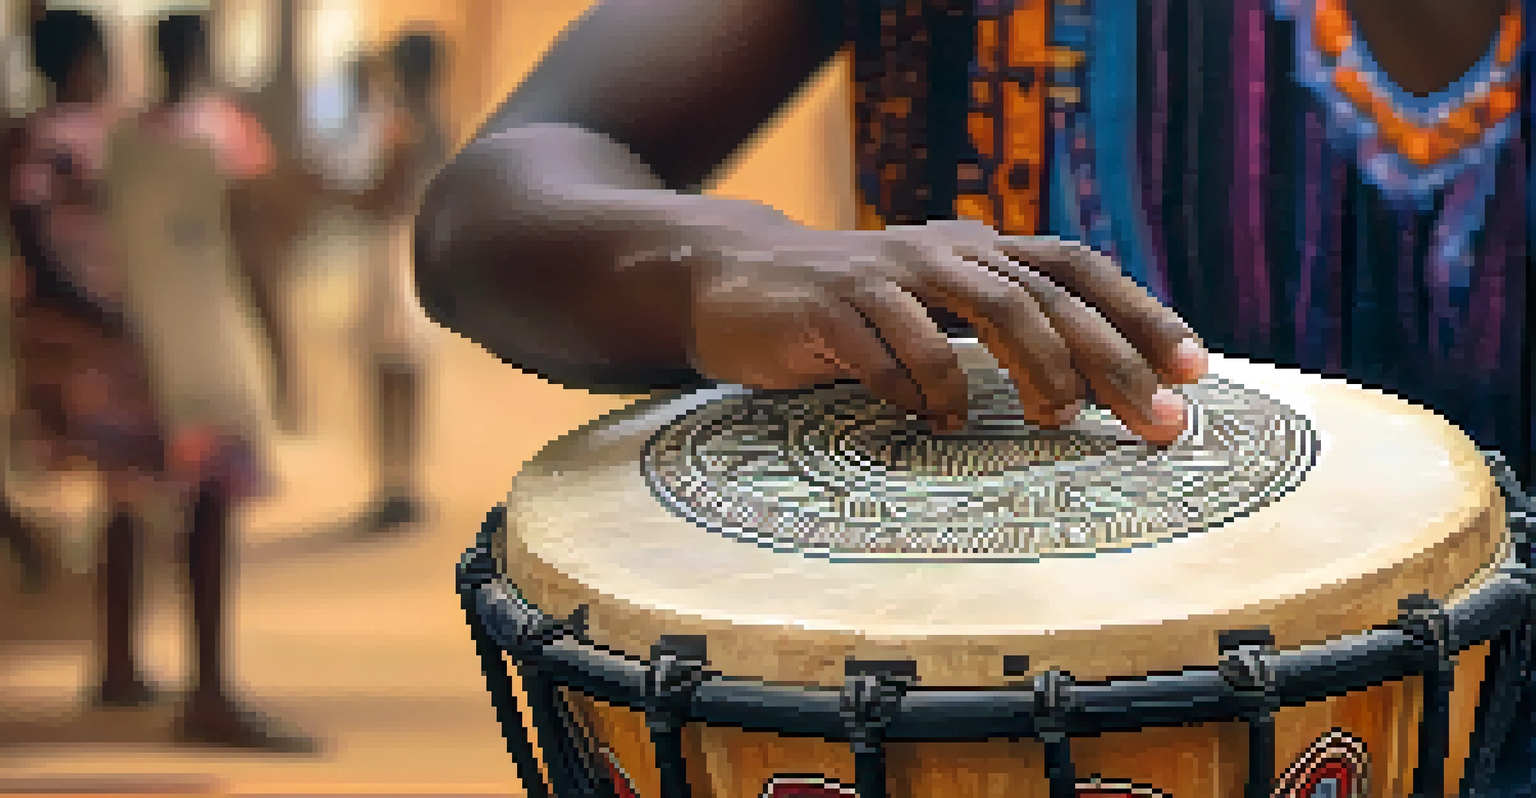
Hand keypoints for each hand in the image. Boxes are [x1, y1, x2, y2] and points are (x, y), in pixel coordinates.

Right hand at [685, 219, 1206, 444]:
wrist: (737, 284)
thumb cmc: (854, 313)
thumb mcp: (933, 307)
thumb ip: (997, 324)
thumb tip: (1096, 383)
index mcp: (974, 248)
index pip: (1074, 268)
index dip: (1139, 313)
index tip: (1192, 374)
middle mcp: (939, 250)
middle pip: (1042, 295)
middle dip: (1109, 360)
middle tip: (1154, 422)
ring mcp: (883, 273)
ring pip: (981, 308)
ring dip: (1030, 367)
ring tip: (1052, 418)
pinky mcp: (829, 305)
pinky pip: (891, 351)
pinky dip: (923, 391)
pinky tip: (930, 422)